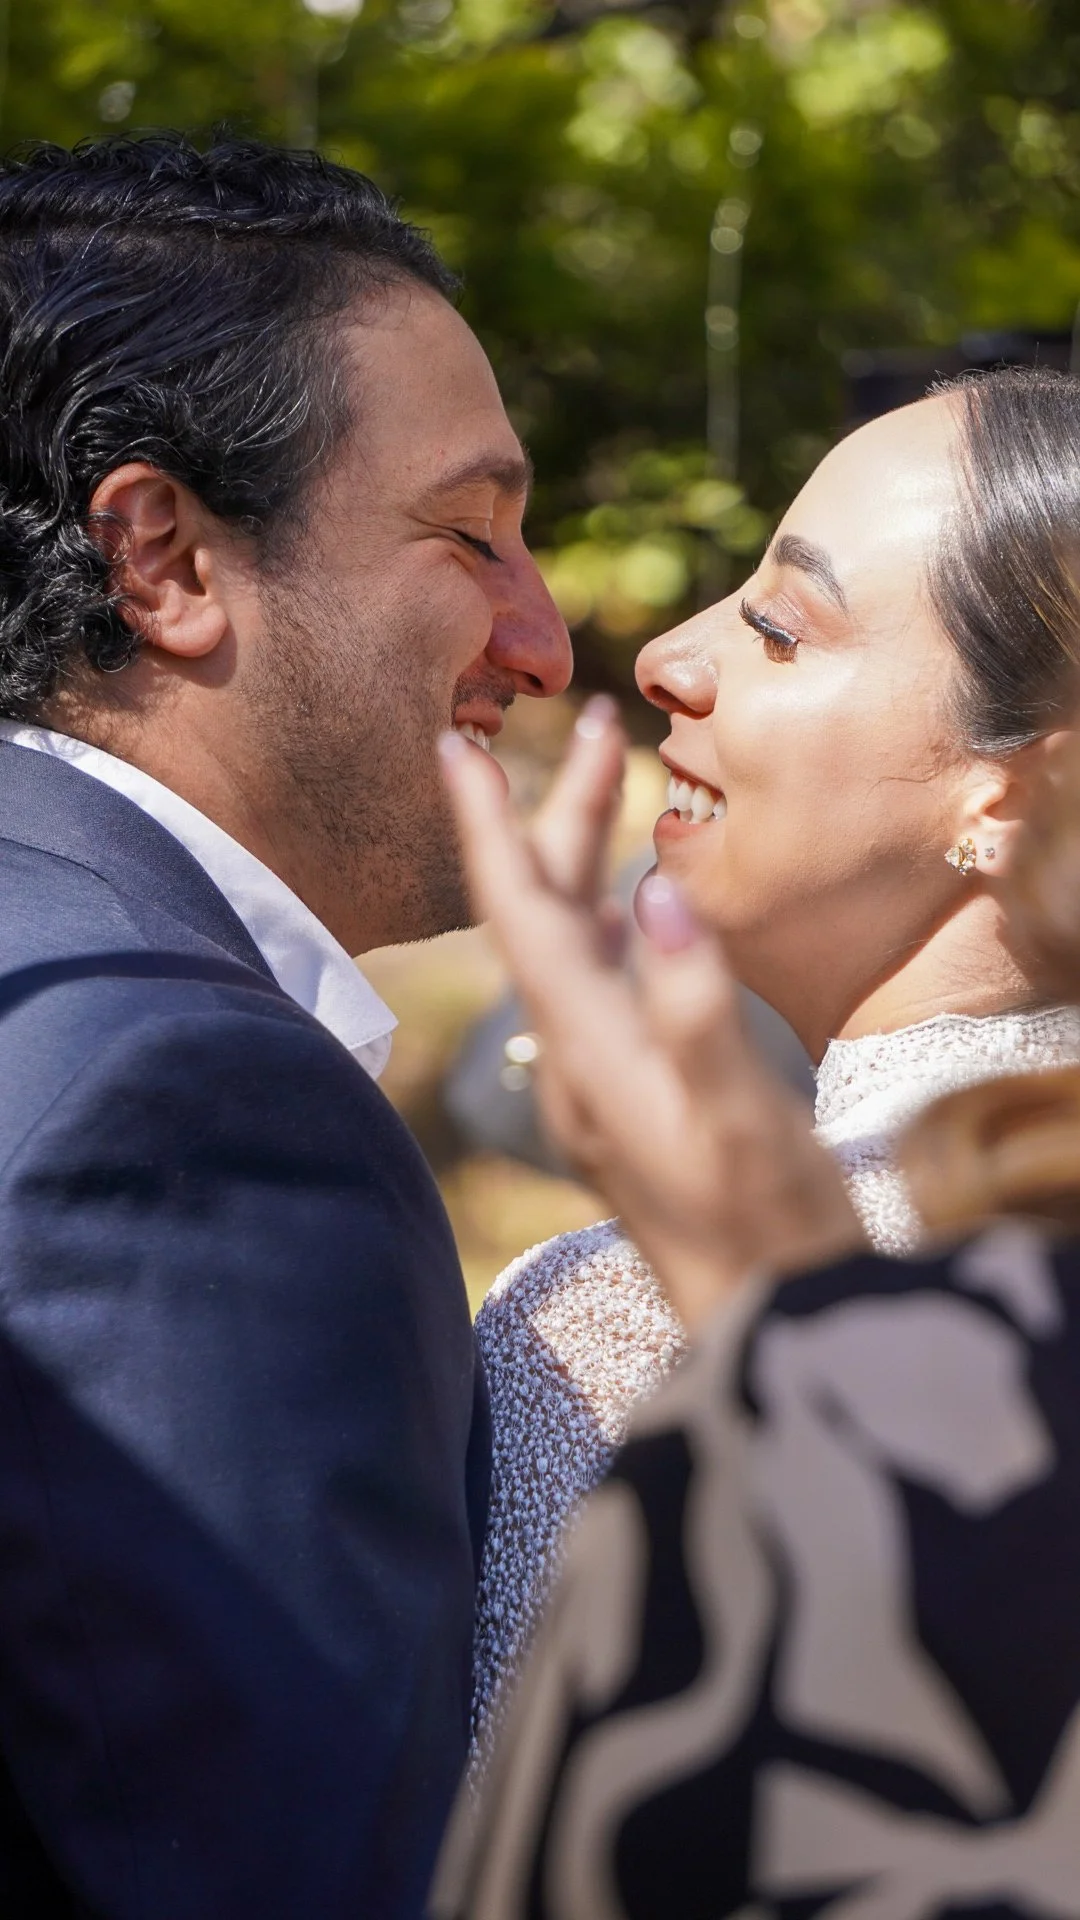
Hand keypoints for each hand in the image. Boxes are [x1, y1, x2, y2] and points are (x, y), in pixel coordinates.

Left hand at [439, 699, 863, 1331]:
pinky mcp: (636, 1092)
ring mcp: (605, 1074)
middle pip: (548, 912)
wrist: (767, 1325)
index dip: (487, 828)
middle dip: (562, 812)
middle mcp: (579, 1054)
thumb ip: (696, 1007)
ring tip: (618, 778)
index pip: (520, 914)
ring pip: (577, 939)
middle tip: (596, 722)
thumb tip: (659, 893)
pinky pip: (606, 978)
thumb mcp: (741, 1115)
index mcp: (590, 1046)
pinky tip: (634, 902)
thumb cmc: (768, 1228)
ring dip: (588, 856)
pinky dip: (614, 916)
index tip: (454, 746)